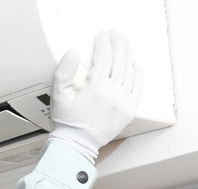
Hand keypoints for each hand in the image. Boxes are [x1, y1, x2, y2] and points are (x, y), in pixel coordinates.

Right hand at [48, 30, 142, 162]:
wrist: (77, 144)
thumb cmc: (68, 122)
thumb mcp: (58, 96)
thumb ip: (63, 72)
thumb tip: (73, 53)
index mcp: (96, 88)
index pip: (105, 57)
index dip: (104, 43)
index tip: (102, 36)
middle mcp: (113, 93)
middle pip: (120, 60)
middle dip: (118, 43)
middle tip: (114, 35)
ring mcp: (124, 101)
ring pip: (131, 69)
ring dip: (128, 53)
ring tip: (124, 44)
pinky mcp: (130, 109)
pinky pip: (138, 85)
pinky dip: (137, 71)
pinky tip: (134, 63)